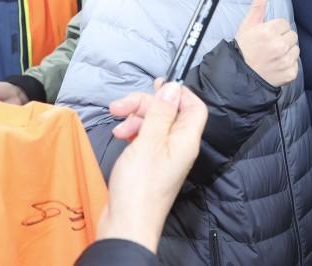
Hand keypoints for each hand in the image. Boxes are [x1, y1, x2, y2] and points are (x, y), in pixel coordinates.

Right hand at [99, 81, 207, 252]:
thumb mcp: (148, 142)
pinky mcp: (150, 164)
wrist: (126, 225)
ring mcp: (164, 156)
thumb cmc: (140, 186)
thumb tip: (173, 87)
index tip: (157, 85)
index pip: (194, 107)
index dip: (178, 93)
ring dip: (135, 118)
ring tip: (117, 125)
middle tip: (121, 106)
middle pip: (169, 113)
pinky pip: (145, 139)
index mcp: (186, 139)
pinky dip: (133, 133)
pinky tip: (120, 135)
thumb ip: (160, 113)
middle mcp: (179, 146)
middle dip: (145, 104)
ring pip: (154, 124)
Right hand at [235, 0, 299, 86]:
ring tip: (272, 56)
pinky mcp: (290, 73)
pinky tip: (276, 66)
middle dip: (282, 39)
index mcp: (269, 31)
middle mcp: (279, 46)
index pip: (284, 23)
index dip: (275, 29)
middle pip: (292, 35)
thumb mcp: (247, 25)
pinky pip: (295, 63)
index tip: (265, 37)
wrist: (238, 76)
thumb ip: (258, 5)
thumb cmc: (243, 49)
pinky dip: (288, 65)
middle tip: (269, 47)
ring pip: (296, 49)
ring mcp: (285, 60)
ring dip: (287, 51)